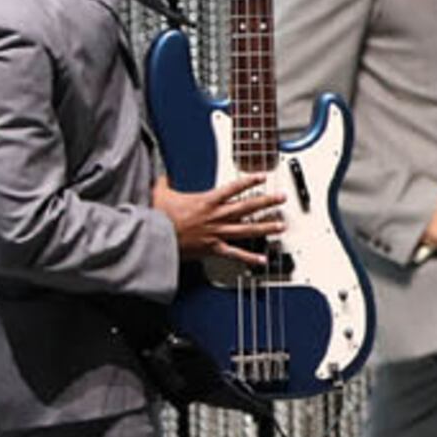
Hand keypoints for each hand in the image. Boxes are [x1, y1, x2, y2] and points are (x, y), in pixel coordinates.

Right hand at [159, 171, 279, 267]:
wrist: (154, 238)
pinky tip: (262, 259)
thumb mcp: (160, 192)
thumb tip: (162, 177)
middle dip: (267, 202)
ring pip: (247, 229)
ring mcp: (217, 233)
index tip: (263, 176)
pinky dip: (249, 257)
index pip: (233, 188)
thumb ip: (165, 182)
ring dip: (266, 227)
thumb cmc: (158, 217)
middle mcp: (216, 216)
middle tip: (282, 198)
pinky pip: (235, 253)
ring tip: (281, 226)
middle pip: (247, 207)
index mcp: (207, 201)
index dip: (249, 181)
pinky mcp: (213, 248)